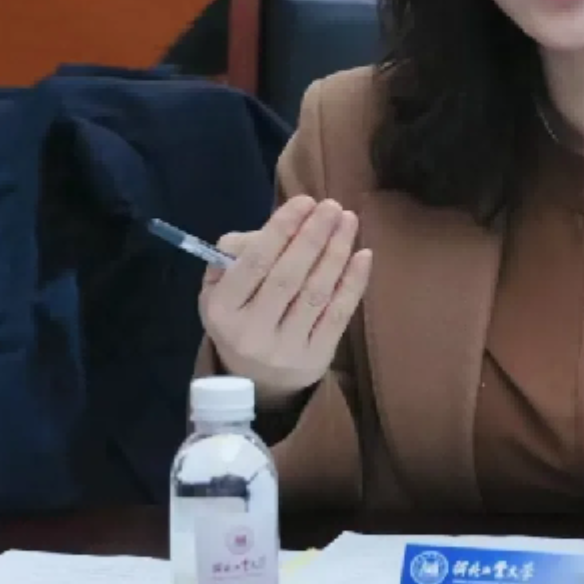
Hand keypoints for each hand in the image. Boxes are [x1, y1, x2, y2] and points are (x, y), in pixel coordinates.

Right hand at [198, 194, 372, 399]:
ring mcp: (285, 348)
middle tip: (333, 206)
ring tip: (349, 221)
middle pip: (288, 276)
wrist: (259, 382)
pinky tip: (364, 255)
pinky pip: (338, 314)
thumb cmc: (241, 319)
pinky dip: (353, 283)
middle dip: (313, 236)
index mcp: (222, 310)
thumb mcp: (219, 291)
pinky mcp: (316, 357)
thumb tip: (275, 226)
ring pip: (316, 293)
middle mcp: (252, 331)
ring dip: (336, 252)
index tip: (304, 201)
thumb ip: (235, 256)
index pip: (254, 264)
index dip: (281, 229)